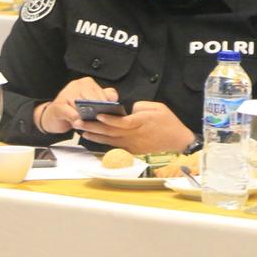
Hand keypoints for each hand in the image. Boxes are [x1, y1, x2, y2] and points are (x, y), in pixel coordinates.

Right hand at [37, 77, 117, 134]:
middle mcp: (78, 84)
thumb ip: (104, 99)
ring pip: (84, 106)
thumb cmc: (75, 110)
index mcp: (88, 83)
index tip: (111, 114)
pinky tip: (78, 123)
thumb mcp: (91, 104)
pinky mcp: (58, 105)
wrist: (53, 116)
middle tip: (101, 121)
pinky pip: (72, 114)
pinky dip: (76, 120)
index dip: (109, 105)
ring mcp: (67, 93)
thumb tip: (114, 100)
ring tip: (91, 123)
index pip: (104, 93)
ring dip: (88, 117)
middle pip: (95, 100)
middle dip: (99, 112)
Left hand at [75, 101, 194, 153]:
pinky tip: (94, 137)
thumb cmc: (169, 123)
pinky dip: (103, 141)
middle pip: (111, 131)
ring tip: (81, 130)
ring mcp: (133, 144)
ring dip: (95, 135)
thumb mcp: (159, 107)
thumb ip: (141, 107)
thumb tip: (128, 110)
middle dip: (93, 126)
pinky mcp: (133, 150)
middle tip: (78, 122)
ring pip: (110, 140)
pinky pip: (115, 145)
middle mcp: (134, 135)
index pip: (121, 122)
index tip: (96, 114)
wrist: (178, 142)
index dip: (108, 119)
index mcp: (141, 122)